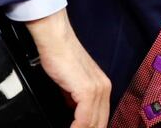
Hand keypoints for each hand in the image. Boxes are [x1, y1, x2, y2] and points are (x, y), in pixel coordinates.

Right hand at [26, 8, 110, 127]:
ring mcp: (98, 90)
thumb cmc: (60, 56)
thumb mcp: (71, 83)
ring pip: (93, 123)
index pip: (101, 118)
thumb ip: (75, 99)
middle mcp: (104, 88)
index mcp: (103, 86)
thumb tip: (72, 112)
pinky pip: (85, 120)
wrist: (56, 40)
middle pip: (100, 123)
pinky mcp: (87, 91)